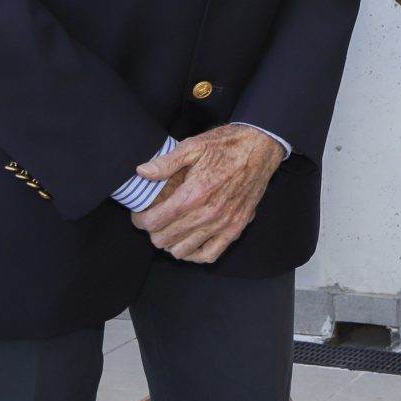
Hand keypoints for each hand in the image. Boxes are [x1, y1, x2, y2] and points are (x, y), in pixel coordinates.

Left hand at [130, 125, 282, 262]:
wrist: (261, 147)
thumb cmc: (228, 145)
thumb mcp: (194, 145)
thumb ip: (167, 162)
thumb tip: (142, 172)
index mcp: (195, 193)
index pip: (155, 221)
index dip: (140, 220)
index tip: (140, 214)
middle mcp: (208, 213)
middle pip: (164, 239)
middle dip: (153, 231)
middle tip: (154, 220)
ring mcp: (224, 224)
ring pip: (183, 251)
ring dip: (171, 243)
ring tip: (170, 229)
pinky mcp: (236, 228)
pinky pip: (209, 255)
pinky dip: (194, 254)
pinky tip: (189, 243)